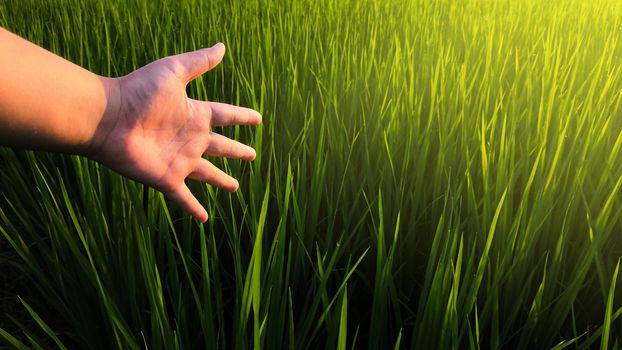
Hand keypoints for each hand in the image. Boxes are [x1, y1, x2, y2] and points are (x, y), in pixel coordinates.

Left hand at [89, 43, 260, 221]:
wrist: (109, 118)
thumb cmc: (138, 92)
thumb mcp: (174, 72)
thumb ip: (199, 62)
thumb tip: (222, 46)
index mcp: (195, 115)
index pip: (226, 115)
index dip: (242, 117)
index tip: (258, 118)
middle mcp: (191, 139)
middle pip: (221, 147)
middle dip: (237, 151)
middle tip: (252, 155)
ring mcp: (181, 161)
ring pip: (208, 174)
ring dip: (222, 181)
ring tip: (235, 187)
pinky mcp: (167, 178)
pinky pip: (184, 197)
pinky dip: (194, 208)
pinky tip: (204, 220)